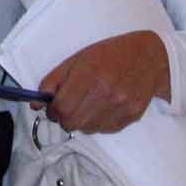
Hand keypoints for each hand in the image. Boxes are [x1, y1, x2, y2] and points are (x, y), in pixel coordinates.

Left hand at [40, 30, 169, 133]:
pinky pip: (104, 130)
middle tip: (68, 107)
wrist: (150, 57)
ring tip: (90, 103)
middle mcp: (106, 92)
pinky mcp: (132, 116)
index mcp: (89, 74)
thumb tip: (35, 104)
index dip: (52, 111)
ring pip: (87, 130)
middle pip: (71, 123)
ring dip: (82, 121)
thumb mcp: (78, 59)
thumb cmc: (110, 55)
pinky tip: (104, 106)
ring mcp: (121, 106)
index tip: (53, 107)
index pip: (61, 108)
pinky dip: (98, 123)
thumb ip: (53, 81)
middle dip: (64, 118)